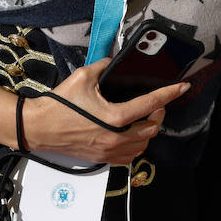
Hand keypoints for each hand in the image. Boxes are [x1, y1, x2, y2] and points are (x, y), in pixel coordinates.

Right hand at [23, 59, 187, 164]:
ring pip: (143, 145)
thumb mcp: (83, 77)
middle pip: (152, 129)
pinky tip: (132, 134)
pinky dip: (137, 146)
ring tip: (145, 118)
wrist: (38, 128)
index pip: (150, 104)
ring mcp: (109, 151)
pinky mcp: (102, 158)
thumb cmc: (58, 105)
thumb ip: (104, 67)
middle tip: (156, 103)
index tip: (182, 87)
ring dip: (149, 131)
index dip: (169, 94)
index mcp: (114, 117)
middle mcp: (115, 137)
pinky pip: (129, 157)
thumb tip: (115, 62)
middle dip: (159, 114)